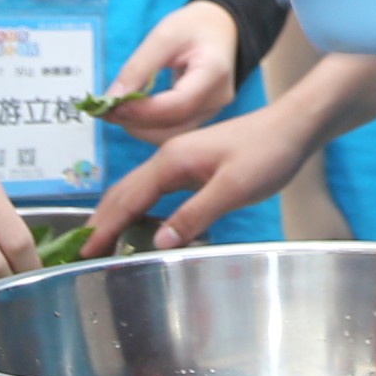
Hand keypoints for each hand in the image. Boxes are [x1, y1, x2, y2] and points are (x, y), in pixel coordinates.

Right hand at [89, 100, 310, 251]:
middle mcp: (169, 157)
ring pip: (138, 189)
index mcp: (172, 161)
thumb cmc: (267, 152)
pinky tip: (141, 221)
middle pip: (125, 191)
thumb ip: (195, 214)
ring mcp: (181, 159)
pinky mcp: (194, 164)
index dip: (104, 226)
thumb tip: (159, 241)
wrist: (293, 125)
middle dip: (102, 220)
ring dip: (117, 213)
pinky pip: (155, 189)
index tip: (83, 250)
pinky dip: (139, 206)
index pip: (128, 198)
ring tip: (102, 239)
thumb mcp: (233, 188)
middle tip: (82, 250)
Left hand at [98, 0, 240, 141]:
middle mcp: (218, 99)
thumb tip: (111, 99)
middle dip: (136, 122)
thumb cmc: (193, 26)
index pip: (179, 104)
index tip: (112, 105)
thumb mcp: (164, 35)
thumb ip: (138, 67)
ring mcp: (213, 111)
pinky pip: (174, 130)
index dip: (143, 110)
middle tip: (104, 111)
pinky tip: (131, 114)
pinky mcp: (202, 117)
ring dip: (140, 128)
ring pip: (173, 134)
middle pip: (175, 126)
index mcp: (214, 73)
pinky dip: (149, 126)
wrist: (220, 29)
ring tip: (114, 112)